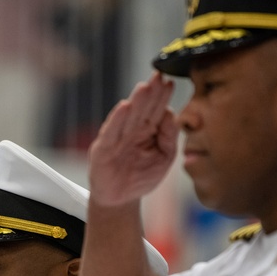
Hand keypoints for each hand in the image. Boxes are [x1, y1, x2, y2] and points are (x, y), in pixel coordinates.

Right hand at [88, 72, 178, 206]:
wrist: (120, 199)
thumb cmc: (142, 177)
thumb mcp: (164, 157)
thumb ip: (169, 137)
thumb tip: (172, 114)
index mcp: (148, 131)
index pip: (157, 110)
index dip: (163, 97)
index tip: (170, 82)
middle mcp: (133, 130)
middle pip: (143, 108)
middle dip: (151, 92)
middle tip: (159, 76)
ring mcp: (118, 138)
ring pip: (129, 116)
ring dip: (137, 101)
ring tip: (145, 86)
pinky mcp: (104, 148)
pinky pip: (112, 131)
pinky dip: (118, 119)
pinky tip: (125, 106)